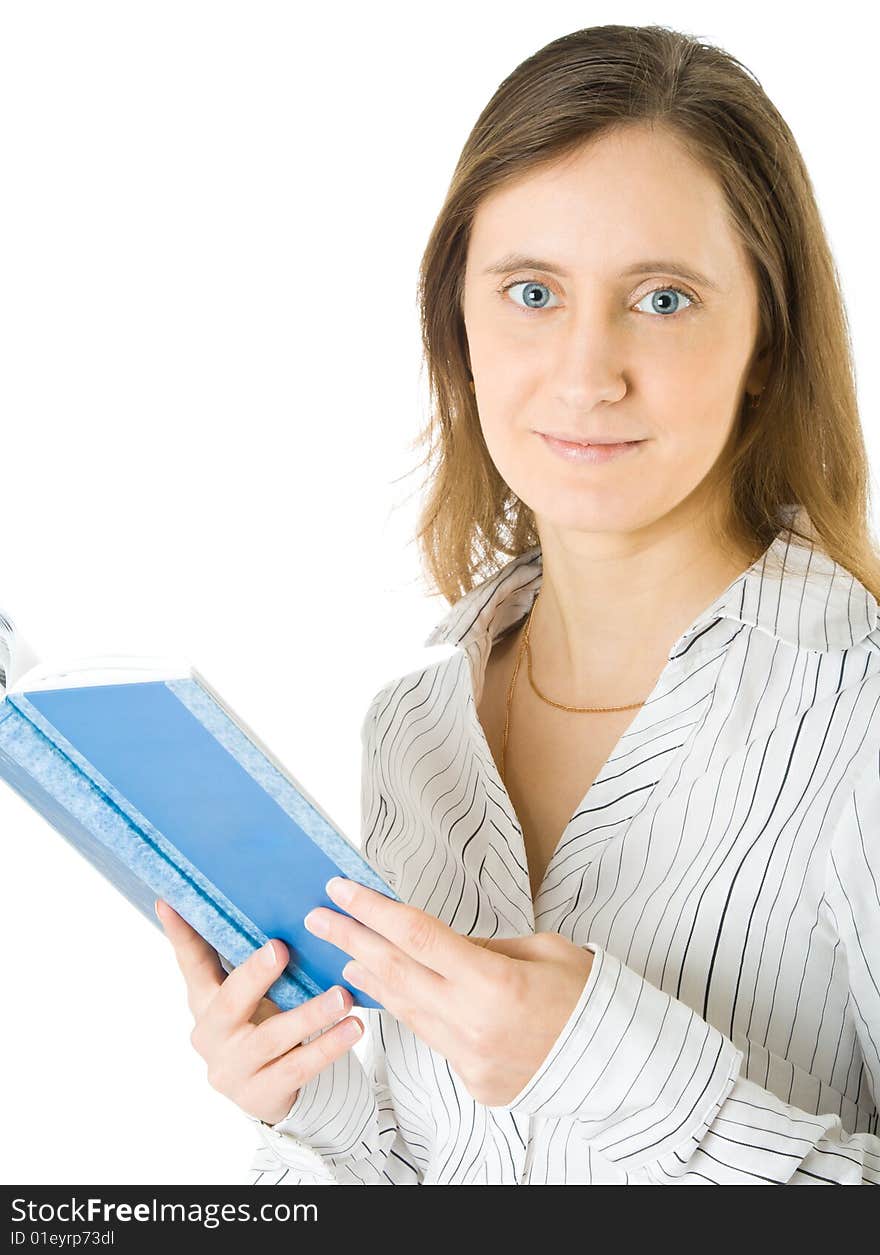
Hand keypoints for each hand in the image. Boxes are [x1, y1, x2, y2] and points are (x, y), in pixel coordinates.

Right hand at [155, 898, 363, 1125]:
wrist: (264, 1090)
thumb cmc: (257, 1023)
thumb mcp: (246, 993)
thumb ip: (246, 957)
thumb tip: (262, 898)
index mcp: (204, 1000)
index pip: (190, 962)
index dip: (180, 934)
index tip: (169, 900)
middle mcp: (211, 1034)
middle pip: (230, 1000)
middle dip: (255, 974)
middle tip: (281, 949)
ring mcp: (232, 1068)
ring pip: (272, 1037)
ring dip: (310, 1014)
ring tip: (341, 996)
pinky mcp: (260, 1094)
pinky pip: (298, 1068)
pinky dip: (328, 1046)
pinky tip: (352, 1028)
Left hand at [303, 878, 593, 1107]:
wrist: (618, 1065)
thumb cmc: (585, 997)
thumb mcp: (542, 949)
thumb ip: (483, 947)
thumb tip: (438, 943)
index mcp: (494, 981)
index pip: (416, 935)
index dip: (373, 909)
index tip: (342, 888)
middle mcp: (473, 1022)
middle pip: (395, 971)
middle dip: (352, 938)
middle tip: (320, 915)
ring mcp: (469, 1057)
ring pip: (405, 1009)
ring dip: (372, 976)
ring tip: (346, 950)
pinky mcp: (471, 1080)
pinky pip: (430, 1037)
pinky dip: (407, 1010)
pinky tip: (392, 991)